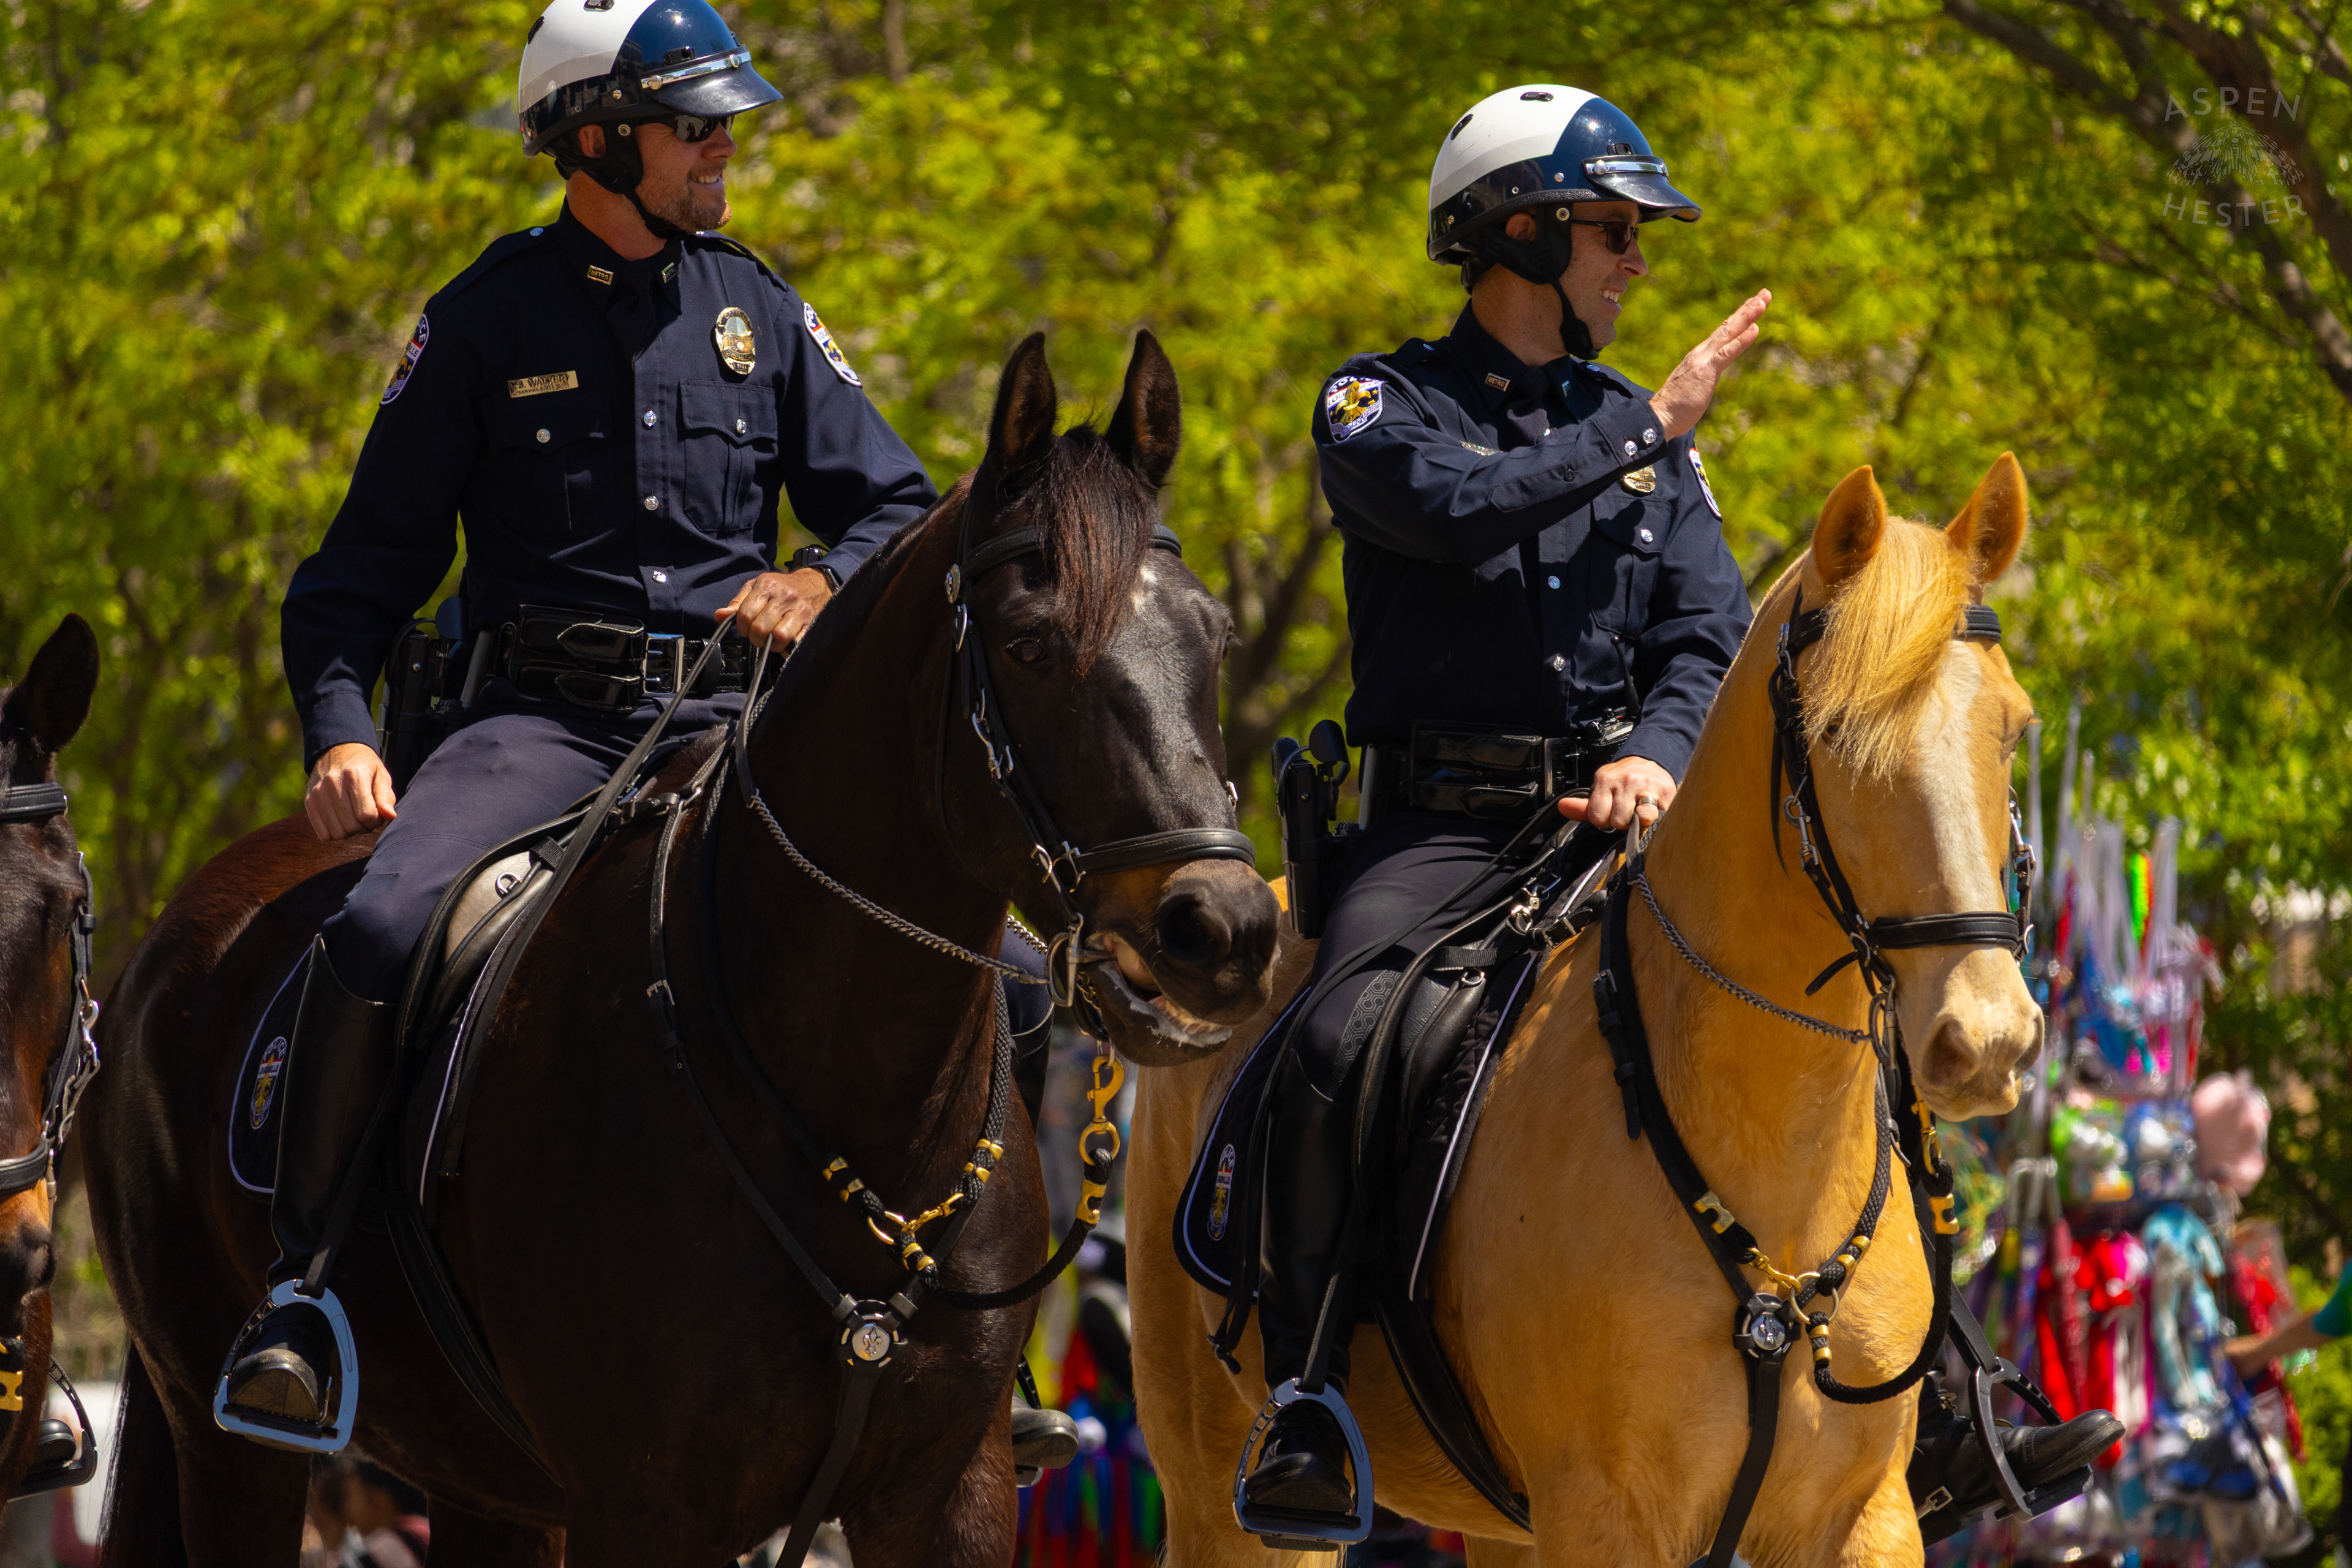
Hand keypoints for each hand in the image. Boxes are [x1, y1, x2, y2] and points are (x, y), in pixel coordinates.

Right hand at [306, 742, 396, 841]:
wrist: (336, 751)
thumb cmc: (364, 766)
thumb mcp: (380, 775)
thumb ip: (385, 796)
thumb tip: (389, 815)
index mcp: (354, 776)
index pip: (366, 814)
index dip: (376, 821)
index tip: (378, 814)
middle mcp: (333, 784)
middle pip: (352, 826)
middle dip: (364, 827)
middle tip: (367, 817)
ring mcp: (318, 794)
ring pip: (338, 833)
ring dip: (350, 832)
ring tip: (354, 818)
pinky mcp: (309, 802)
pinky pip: (323, 833)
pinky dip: (335, 833)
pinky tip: (341, 821)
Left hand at [716, 568, 832, 652]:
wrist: (814, 584)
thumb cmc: (780, 587)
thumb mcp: (756, 587)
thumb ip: (738, 603)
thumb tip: (719, 616)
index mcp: (767, 586)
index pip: (745, 615)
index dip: (742, 627)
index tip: (746, 629)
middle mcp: (784, 596)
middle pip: (760, 628)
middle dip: (756, 638)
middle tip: (759, 636)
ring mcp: (799, 610)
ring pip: (779, 637)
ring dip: (772, 645)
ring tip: (772, 640)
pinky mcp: (811, 622)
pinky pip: (797, 642)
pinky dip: (788, 648)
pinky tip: (786, 643)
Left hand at [1558, 755, 1675, 831]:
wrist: (1652, 762)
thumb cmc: (1624, 782)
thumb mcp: (1602, 790)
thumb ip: (1584, 806)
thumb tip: (1562, 807)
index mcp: (1605, 778)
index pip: (1598, 817)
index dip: (1605, 820)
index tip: (1611, 812)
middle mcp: (1626, 779)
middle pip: (1618, 821)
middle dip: (1622, 821)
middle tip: (1627, 811)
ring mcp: (1646, 785)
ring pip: (1638, 820)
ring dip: (1639, 822)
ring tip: (1639, 811)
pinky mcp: (1666, 792)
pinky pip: (1656, 817)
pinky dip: (1655, 819)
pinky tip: (1653, 811)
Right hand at [1648, 289, 1770, 443]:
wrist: (1656, 419)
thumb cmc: (1673, 409)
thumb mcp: (1693, 388)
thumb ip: (1702, 377)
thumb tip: (1708, 375)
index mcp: (1699, 357)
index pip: (1722, 333)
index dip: (1739, 318)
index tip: (1753, 304)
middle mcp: (1701, 354)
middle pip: (1728, 327)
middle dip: (1747, 309)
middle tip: (1765, 293)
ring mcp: (1703, 361)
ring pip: (1729, 333)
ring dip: (1747, 316)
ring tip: (1763, 301)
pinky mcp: (1705, 372)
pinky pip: (1727, 353)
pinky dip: (1742, 340)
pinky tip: (1755, 328)